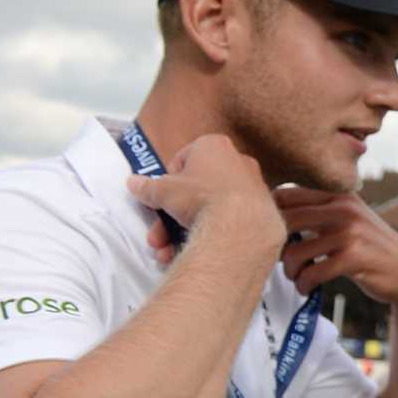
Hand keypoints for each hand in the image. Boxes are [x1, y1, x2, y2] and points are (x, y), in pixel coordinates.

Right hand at [126, 132, 282, 260]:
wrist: (242, 225)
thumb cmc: (200, 196)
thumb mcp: (163, 191)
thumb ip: (148, 187)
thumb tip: (134, 183)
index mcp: (214, 145)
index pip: (183, 159)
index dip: (168, 180)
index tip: (162, 197)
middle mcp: (238, 162)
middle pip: (196, 189)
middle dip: (172, 215)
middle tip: (158, 234)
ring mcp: (253, 187)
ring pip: (211, 208)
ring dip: (184, 230)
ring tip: (167, 250)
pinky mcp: (263, 210)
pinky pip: (230, 220)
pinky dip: (211, 234)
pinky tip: (194, 251)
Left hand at [272, 185, 397, 303]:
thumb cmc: (371, 249)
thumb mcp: (351, 219)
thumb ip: (320, 209)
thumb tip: (269, 212)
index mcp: (339, 194)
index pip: (285, 195)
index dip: (270, 217)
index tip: (274, 235)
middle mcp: (344, 208)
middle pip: (285, 221)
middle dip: (276, 246)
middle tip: (283, 260)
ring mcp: (350, 232)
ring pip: (295, 252)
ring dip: (290, 271)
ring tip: (296, 277)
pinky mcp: (354, 258)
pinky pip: (311, 273)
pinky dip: (304, 284)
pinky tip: (307, 288)